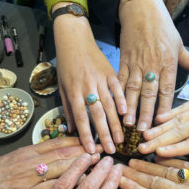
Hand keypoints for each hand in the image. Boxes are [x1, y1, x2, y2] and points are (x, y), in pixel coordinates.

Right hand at [0, 137, 101, 188]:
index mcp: (30, 152)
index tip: (93, 138)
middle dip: (85, 149)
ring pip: (60, 166)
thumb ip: (37, 154)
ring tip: (98, 160)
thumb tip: (58, 151)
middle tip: (103, 146)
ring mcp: (31, 177)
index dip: (78, 140)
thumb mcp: (18, 158)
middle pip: (63, 152)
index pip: (58, 143)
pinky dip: (68, 183)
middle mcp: (33, 161)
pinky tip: (82, 182)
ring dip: (81, 162)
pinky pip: (51, 187)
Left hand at [53, 3, 126, 154]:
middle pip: (97, 115)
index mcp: (73, 92)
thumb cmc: (66, 64)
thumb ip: (68, 108)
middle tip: (111, 150)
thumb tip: (71, 129)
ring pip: (109, 104)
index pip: (81, 118)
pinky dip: (122, 100)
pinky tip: (126, 113)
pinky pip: (117, 88)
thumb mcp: (62, 86)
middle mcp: (87, 88)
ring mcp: (99, 79)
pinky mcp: (109, 72)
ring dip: (116, 123)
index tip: (91, 150)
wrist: (73, 38)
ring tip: (121, 138)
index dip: (86, 135)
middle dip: (104, 134)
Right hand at [118, 0, 188, 131]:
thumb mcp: (179, 43)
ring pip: (132, 89)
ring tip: (126, 123)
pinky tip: (114, 106)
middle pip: (148, 93)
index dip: (164, 107)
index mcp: (167, 62)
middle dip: (145, 112)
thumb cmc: (162, 28)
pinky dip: (117, 94)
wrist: (141, 11)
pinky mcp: (123, 62)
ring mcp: (136, 64)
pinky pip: (119, 80)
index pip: (167, 89)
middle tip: (142, 129)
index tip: (162, 122)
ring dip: (129, 107)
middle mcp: (151, 65)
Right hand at [139, 90, 188, 157]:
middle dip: (160, 140)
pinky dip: (168, 113)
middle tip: (143, 148)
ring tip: (144, 136)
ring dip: (159, 128)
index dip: (175, 149)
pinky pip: (181, 107)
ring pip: (177, 120)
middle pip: (180, 132)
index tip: (158, 153)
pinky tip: (157, 119)